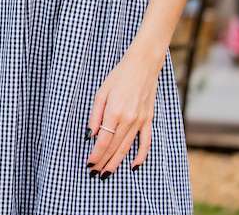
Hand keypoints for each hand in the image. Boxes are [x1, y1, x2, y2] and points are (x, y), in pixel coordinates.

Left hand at [86, 46, 162, 173]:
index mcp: (114, 111)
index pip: (103, 140)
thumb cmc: (119, 76)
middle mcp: (128, 119)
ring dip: (117, 161)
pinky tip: (134, 165)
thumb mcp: (101, 92)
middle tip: (95, 173)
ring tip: (108, 173)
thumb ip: (95, 115)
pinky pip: (146, 142)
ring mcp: (140, 121)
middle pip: (114, 147)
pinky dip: (141, 155)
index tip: (89, 163)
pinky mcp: (149, 120)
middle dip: (104, 161)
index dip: (96, 154)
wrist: (143, 65)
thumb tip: (90, 134)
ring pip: (127, 147)